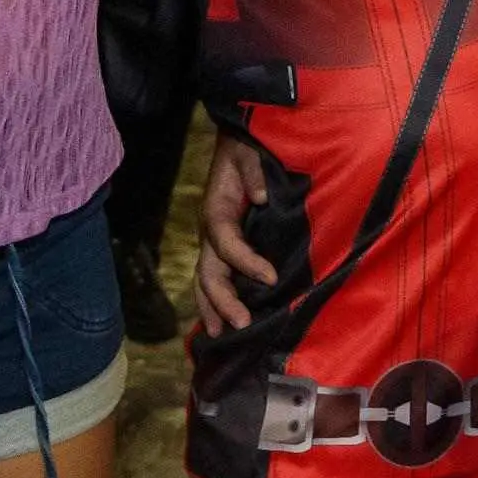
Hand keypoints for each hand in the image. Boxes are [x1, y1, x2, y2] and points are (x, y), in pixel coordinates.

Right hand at [193, 135, 275, 334]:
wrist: (239, 142)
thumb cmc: (247, 147)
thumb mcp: (250, 150)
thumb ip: (254, 171)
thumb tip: (261, 197)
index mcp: (217, 209)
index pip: (226, 242)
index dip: (245, 262)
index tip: (270, 277)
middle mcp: (211, 230)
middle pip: (209, 272)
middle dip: (223, 301)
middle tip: (242, 324)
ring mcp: (214, 241)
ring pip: (207, 281)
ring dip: (213, 308)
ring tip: (223, 336)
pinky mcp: (224, 247)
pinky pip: (216, 277)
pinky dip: (216, 302)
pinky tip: (223, 324)